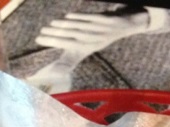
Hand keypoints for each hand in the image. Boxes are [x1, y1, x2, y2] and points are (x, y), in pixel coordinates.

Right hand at [35, 11, 150, 54]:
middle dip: (56, 37)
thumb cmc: (105, 35)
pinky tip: (68, 16)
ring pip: (81, 30)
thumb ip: (75, 53)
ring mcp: (104, 31)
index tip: (38, 40)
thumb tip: (57, 68)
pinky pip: (93, 19)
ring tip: (51, 24)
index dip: (54, 44)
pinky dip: (80, 18)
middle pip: (73, 39)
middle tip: (40, 33)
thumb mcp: (91, 45)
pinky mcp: (110, 20)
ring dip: (65, 27)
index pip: (69, 46)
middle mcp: (97, 40)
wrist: (131, 23)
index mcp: (91, 46)